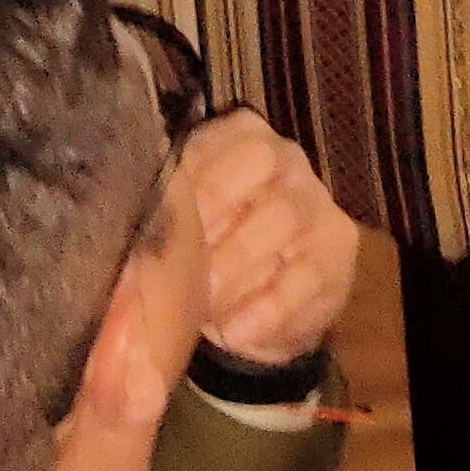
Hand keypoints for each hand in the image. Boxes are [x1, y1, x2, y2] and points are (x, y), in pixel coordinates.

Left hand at [177, 111, 359, 370]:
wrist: (266, 313)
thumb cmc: (212, 256)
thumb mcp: (187, 233)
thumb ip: (164, 222)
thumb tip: (130, 244)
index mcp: (239, 140)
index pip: (214, 138)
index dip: (185, 178)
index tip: (158, 223)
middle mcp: (285, 157)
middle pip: (258, 159)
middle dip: (214, 206)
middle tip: (182, 259)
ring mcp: (317, 200)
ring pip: (282, 216)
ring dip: (236, 263)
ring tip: (203, 303)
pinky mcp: (338, 249)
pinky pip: (307, 273)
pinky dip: (266, 308)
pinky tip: (235, 332)